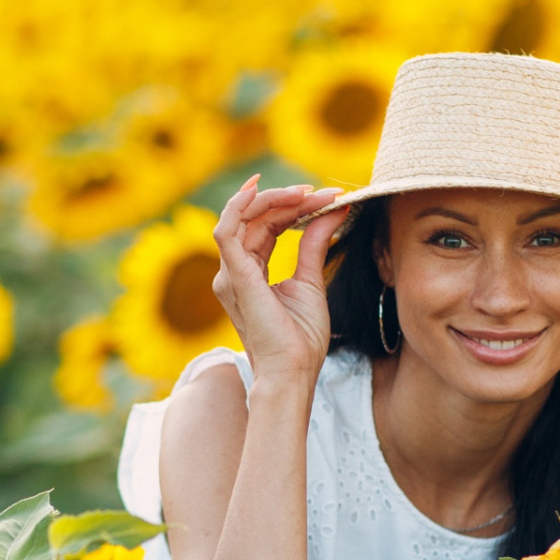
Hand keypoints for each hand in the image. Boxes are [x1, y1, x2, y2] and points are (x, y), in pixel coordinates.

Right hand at [210, 176, 348, 383]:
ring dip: (274, 199)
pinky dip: (239, 206)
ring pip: (243, 218)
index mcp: (250, 272)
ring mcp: (231, 274)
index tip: (326, 198)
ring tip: (306, 193)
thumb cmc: (301, 338)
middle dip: (288, 200)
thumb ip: (315, 243)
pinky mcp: (234, 277)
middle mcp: (235, 271)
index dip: (293, 207)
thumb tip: (333, 210)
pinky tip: (258, 189)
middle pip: (256, 218)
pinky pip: (226, 231)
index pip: (266, 226)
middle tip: (321, 192)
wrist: (294, 371)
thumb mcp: (311, 281)